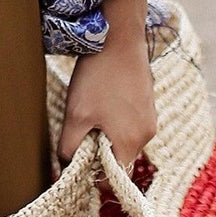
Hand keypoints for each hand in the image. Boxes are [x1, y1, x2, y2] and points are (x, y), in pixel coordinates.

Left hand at [54, 3, 155, 177]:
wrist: (119, 37)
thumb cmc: (97, 77)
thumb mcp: (76, 115)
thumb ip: (70, 148)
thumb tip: (64, 169)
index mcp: (131, 142)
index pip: (115, 179)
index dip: (94, 177)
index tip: (78, 164)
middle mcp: (146, 134)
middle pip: (120, 160)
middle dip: (99, 154)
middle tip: (81, 134)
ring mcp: (150, 118)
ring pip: (125, 141)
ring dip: (107, 137)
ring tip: (91, 114)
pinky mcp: (148, 104)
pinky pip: (131, 124)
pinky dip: (116, 122)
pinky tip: (102, 101)